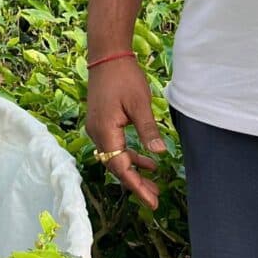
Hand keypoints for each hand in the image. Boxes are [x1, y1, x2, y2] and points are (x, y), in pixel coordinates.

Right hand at [85, 54, 164, 209]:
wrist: (106, 56)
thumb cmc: (124, 76)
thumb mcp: (140, 104)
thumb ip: (148, 130)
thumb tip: (160, 154)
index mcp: (105, 131)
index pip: (121, 167)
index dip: (136, 186)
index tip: (152, 201)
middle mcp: (97, 133)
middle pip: (116, 166)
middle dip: (136, 183)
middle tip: (155, 197)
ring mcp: (97, 128)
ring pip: (115, 158)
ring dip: (134, 170)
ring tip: (154, 182)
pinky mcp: (101, 123)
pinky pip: (115, 147)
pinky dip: (130, 156)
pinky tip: (147, 160)